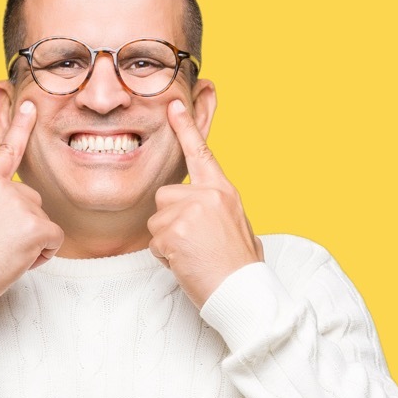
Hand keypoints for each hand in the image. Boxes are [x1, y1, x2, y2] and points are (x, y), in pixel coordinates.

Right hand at [0, 101, 64, 307]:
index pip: (5, 150)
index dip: (20, 127)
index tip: (31, 107)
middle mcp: (1, 188)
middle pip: (30, 201)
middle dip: (21, 224)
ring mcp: (20, 205)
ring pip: (42, 222)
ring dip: (30, 241)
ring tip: (2, 256)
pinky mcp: (37, 226)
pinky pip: (53, 240)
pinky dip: (41, 255)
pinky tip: (17, 262)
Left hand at [147, 99, 263, 307]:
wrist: (244, 291)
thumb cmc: (240, 266)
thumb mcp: (237, 224)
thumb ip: (215, 208)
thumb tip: (205, 210)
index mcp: (223, 191)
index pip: (201, 153)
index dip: (186, 128)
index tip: (174, 106)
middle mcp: (207, 195)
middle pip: (164, 196)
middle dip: (169, 220)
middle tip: (193, 243)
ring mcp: (189, 211)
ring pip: (156, 221)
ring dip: (167, 242)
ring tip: (193, 255)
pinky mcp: (173, 231)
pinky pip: (154, 243)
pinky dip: (166, 258)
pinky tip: (187, 263)